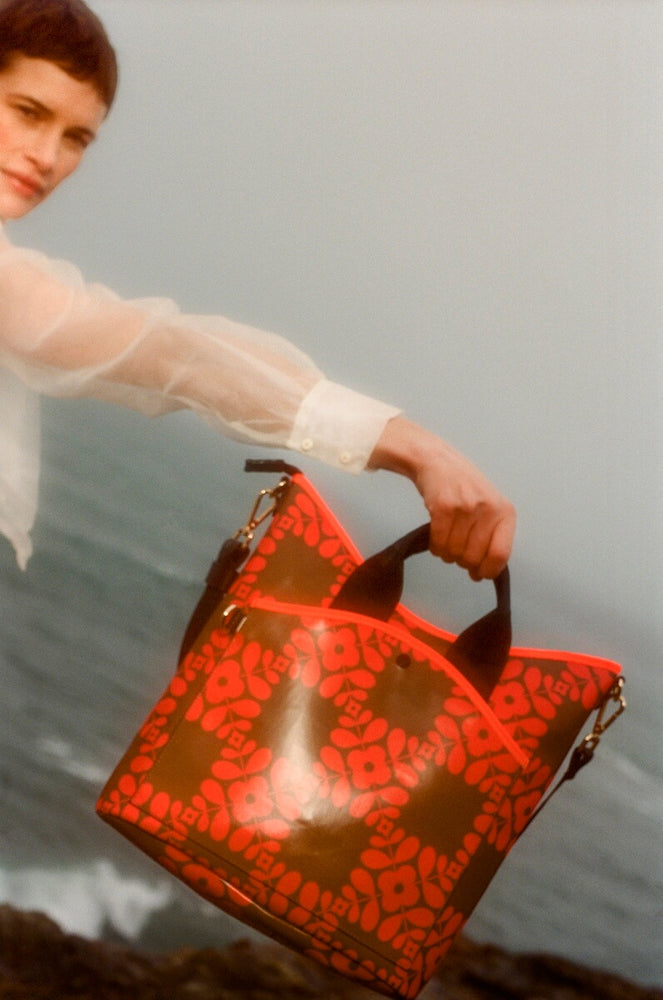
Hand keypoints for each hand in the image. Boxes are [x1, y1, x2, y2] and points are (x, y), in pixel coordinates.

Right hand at [368, 416, 515, 579]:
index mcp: (505, 512)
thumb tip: (483, 573)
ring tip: (446, 542)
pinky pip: (438, 543)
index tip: (478, 574)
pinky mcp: (443, 507)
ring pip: (454, 552)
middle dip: (463, 562)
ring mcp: (466, 507)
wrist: (437, 461)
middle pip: (474, 557)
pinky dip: (435, 547)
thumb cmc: (464, 487)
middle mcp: (488, 509)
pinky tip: (436, 539)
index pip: (501, 554)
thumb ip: (491, 537)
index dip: (488, 570)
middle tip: (457, 553)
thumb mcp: (489, 507)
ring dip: (447, 555)